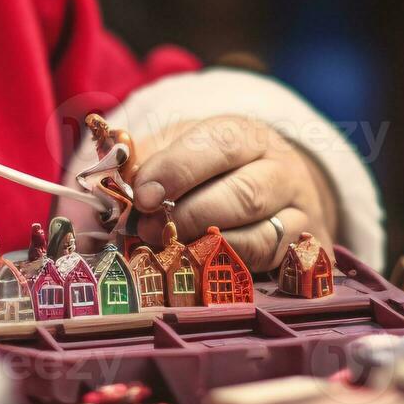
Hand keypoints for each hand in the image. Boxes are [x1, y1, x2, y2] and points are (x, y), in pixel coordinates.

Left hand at [127, 116, 336, 270]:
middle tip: (148, 229)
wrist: (271, 184)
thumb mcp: (176, 147)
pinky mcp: (298, 250)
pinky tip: (195, 264)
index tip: (142, 195)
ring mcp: (296, 213)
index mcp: (246, 136)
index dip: (177, 170)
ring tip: (168, 249)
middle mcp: (280, 170)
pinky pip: (267, 265)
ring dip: (207, 248)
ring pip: (260, 235)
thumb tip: (105, 177)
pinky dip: (226, 267)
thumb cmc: (209, 166)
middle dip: (190, 216)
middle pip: (245, 195)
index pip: (219, 145)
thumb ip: (142, 159)